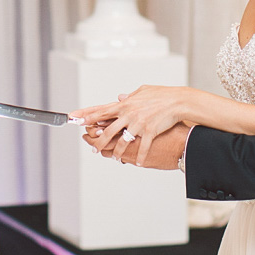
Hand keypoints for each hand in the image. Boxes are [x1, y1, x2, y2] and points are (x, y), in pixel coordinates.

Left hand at [71, 85, 191, 164]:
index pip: (102, 111)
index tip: (76, 119)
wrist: (178, 101)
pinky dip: (140, 157)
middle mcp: (129, 114)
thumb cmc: (162, 95)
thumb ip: (130, 96)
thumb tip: (120, 96)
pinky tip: (138, 163)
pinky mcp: (149, 131)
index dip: (88, 116)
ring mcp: (139, 124)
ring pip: (122, 142)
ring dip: (117, 152)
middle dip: (99, 141)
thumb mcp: (143, 91)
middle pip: (108, 130)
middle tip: (93, 148)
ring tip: (114, 158)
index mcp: (126, 104)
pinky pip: (142, 148)